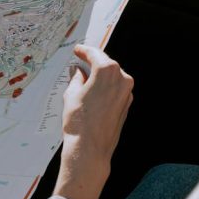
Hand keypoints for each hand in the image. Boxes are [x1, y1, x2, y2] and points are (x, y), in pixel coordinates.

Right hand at [53, 44, 133, 198]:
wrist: (90, 148)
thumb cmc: (79, 122)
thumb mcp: (71, 94)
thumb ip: (76, 79)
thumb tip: (78, 72)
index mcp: (107, 72)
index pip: (95, 54)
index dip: (84, 51)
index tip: (78, 50)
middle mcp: (122, 80)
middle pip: (106, 64)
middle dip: (93, 62)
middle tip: (80, 61)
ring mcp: (127, 93)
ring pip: (112, 77)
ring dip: (99, 75)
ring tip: (84, 77)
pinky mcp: (126, 105)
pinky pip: (115, 89)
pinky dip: (105, 87)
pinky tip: (93, 91)